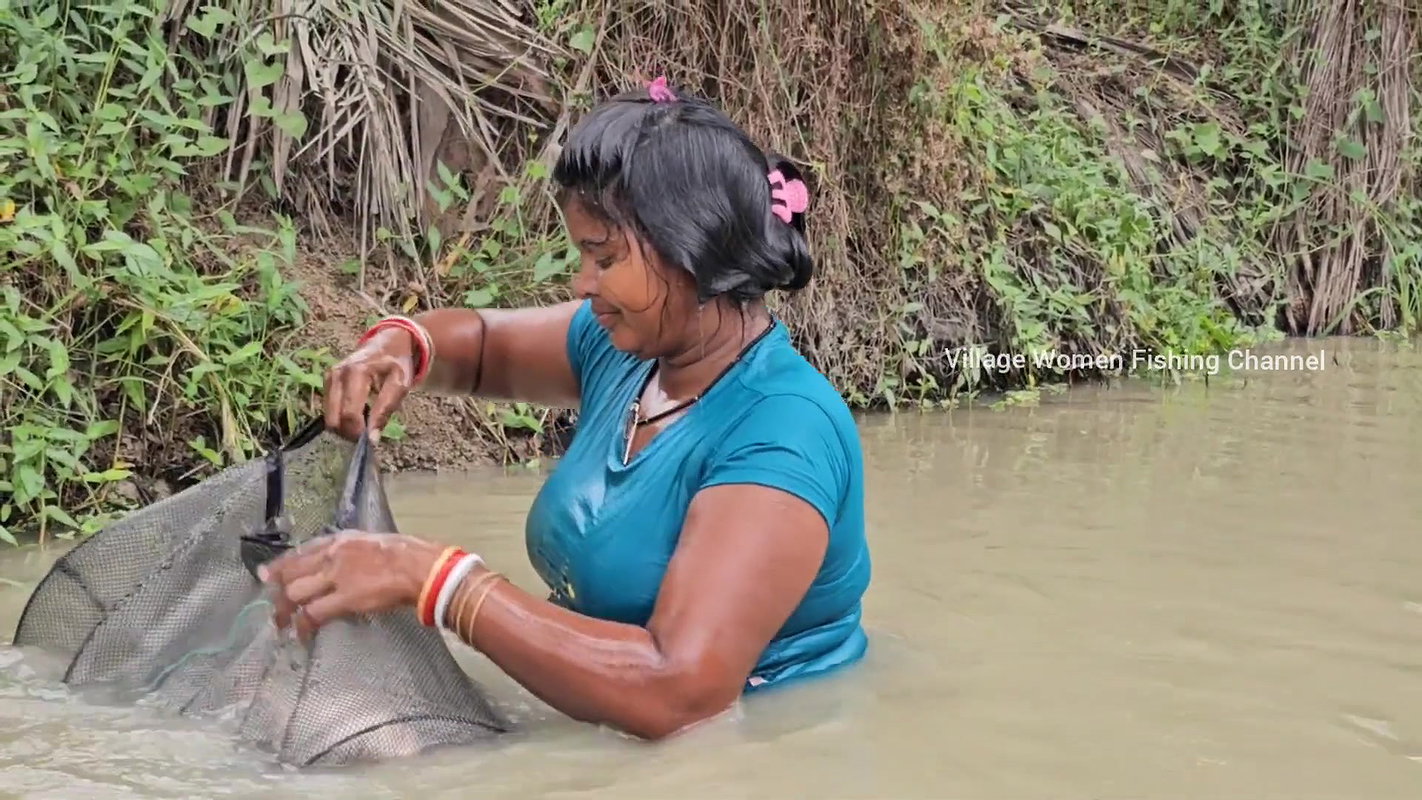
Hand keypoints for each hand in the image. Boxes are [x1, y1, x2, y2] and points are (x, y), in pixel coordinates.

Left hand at [257, 530, 445, 642]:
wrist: (420, 567)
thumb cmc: (408, 554)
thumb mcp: (375, 543)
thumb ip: (354, 553)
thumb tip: (345, 566)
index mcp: (341, 540)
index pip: (300, 552)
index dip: (280, 566)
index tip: (267, 576)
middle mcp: (332, 555)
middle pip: (291, 573)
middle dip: (277, 592)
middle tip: (275, 609)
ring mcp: (337, 576)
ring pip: (296, 593)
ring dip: (285, 611)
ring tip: (283, 625)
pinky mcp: (345, 598)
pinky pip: (313, 613)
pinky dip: (304, 625)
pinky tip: (302, 635)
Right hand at [324, 327, 416, 440]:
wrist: (387, 343)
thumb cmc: (396, 364)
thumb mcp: (400, 385)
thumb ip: (385, 410)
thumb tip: (372, 438)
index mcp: (356, 373)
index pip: (350, 413)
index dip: (358, 432)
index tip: (370, 440)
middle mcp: (337, 374)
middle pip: (334, 418)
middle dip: (349, 433)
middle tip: (367, 435)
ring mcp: (329, 377)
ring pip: (328, 417)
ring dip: (344, 427)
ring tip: (364, 421)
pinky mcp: (327, 381)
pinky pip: (328, 409)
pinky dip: (341, 417)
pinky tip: (357, 412)